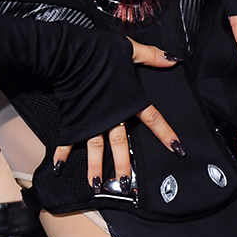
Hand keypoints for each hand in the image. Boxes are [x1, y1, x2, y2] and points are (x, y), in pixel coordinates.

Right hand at [53, 40, 184, 187]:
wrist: (72, 55)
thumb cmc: (101, 52)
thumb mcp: (131, 50)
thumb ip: (151, 56)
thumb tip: (173, 59)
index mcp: (128, 100)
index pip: (153, 119)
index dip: (166, 133)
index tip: (177, 149)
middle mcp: (112, 115)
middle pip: (120, 143)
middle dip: (123, 164)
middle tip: (125, 184)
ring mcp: (92, 119)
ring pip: (96, 148)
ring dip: (96, 168)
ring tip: (97, 186)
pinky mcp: (74, 118)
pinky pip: (67, 140)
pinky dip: (62, 154)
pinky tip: (59, 168)